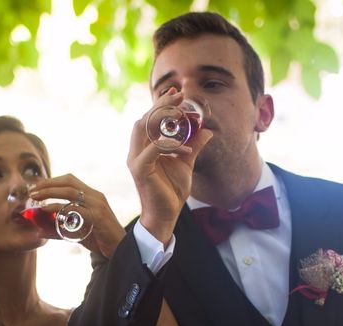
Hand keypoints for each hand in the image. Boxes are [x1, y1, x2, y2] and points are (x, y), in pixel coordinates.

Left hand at [29, 174, 125, 257]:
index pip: (70, 180)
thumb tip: (39, 231)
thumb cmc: (99, 239)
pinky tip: (48, 212)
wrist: (120, 250)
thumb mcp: (77, 231)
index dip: (52, 181)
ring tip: (36, 199)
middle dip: (48, 185)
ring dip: (50, 193)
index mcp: (92, 195)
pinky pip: (75, 209)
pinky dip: (59, 209)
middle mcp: (95, 197)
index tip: (37, 187)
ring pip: (70, 192)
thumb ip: (59, 228)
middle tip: (32, 192)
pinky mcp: (97, 217)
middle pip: (68, 182)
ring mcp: (97, 206)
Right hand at [128, 89, 212, 244]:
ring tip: (180, 111)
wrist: (165, 216)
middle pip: (145, 118)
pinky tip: (186, 148)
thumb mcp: (187, 163)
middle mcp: (137, 150)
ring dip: (162, 117)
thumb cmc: (172, 192)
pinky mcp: (140, 169)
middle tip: (179, 95)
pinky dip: (170, 144)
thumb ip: (194, 145)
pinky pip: (154, 149)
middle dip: (161, 104)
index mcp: (145, 147)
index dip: (161, 104)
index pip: (149, 119)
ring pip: (144, 128)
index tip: (177, 93)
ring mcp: (136, 159)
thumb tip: (207, 130)